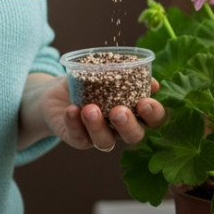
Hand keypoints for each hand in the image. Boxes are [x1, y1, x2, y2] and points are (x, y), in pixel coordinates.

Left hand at [23, 76, 165, 150]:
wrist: (58, 92)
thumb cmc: (90, 81)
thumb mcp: (108, 72)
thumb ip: (130, 75)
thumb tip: (154, 84)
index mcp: (134, 112)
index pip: (153, 120)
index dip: (154, 115)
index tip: (145, 102)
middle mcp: (119, 128)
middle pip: (133, 137)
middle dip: (128, 126)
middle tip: (118, 112)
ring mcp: (98, 136)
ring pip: (105, 142)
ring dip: (98, 126)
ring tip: (89, 109)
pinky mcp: (77, 139)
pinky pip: (77, 137)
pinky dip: (74, 123)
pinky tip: (72, 110)